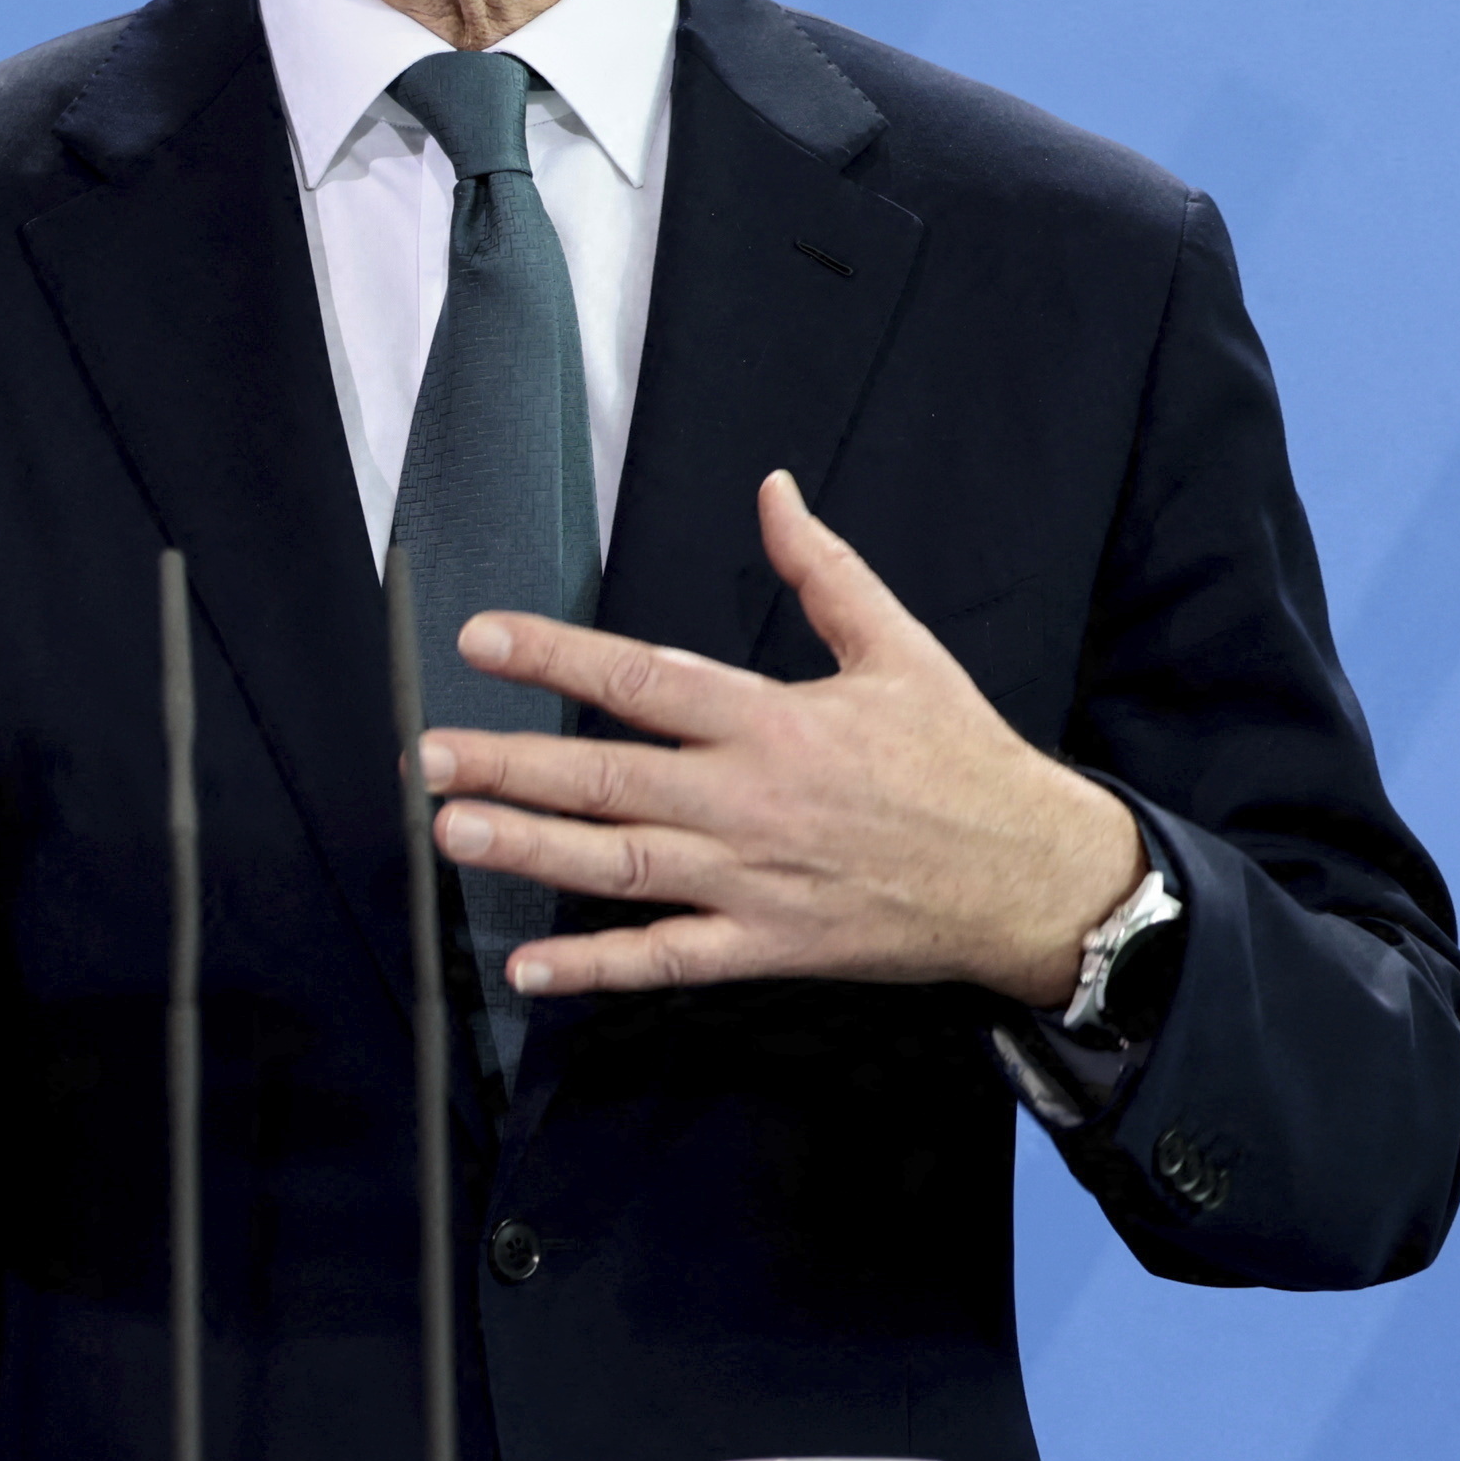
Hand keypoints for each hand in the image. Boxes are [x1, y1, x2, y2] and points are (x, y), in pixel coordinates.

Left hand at [417, 470, 1135, 1006]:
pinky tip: (532, 970)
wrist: (1033, 877)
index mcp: (775, 721)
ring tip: (451, 831)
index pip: (643, 678)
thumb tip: (774, 490)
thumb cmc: (962, 759)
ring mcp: (753, 880)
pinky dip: (599, 969)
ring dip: (530, 849)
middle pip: (609, 777)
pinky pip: (669, 959)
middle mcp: (751, 800)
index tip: (480, 638)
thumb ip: (823, 571)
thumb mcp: (900, 649)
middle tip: (426, 754)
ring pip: (621, 865)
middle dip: (511, 763)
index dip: (556, 656)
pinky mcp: (768, 947)